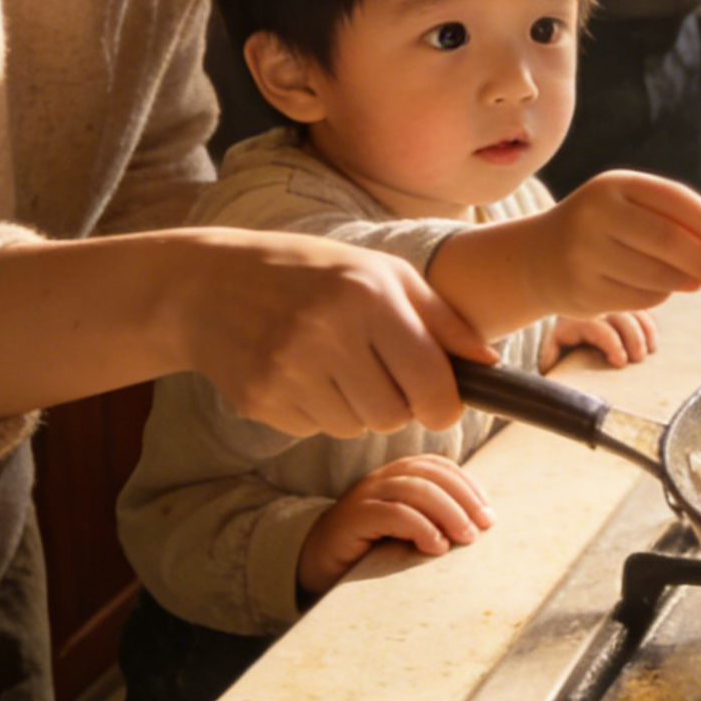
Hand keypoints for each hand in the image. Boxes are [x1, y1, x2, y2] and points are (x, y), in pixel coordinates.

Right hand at [174, 227, 497, 439]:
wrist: (210, 284)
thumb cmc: (313, 272)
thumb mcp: (382, 273)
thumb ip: (441, 319)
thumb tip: (491, 364)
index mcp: (369, 296)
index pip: (432, 383)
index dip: (445, 404)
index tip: (441, 401)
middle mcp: (329, 331)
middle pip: (394, 416)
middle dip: (397, 404)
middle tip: (378, 372)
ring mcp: (290, 368)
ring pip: (355, 428)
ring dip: (355, 407)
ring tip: (333, 364)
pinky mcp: (260, 398)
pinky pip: (315, 428)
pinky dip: (317, 410)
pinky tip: (298, 371)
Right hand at [296, 452, 492, 600]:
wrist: (320, 563)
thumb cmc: (372, 547)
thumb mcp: (410, 529)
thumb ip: (437, 518)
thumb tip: (479, 525)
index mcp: (400, 474)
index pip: (441, 467)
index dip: (469, 487)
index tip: (488, 515)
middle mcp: (384, 477)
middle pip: (432, 475)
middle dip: (464, 499)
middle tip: (482, 528)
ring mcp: (368, 494)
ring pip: (415, 490)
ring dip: (448, 512)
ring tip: (465, 538)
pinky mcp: (354, 517)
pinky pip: (393, 513)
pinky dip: (420, 527)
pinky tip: (435, 546)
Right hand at [531, 173, 700, 314]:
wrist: (538, 257)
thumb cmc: (603, 228)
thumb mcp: (628, 206)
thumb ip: (674, 218)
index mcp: (614, 185)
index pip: (675, 200)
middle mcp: (595, 214)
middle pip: (668, 240)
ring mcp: (585, 254)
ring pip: (658, 275)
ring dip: (685, 282)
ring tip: (692, 281)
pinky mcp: (583, 291)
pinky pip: (641, 299)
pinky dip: (660, 297)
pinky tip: (657, 288)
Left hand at [538, 307, 659, 371]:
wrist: (565, 307)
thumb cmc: (563, 334)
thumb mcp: (553, 342)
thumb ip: (551, 353)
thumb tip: (548, 365)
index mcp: (580, 318)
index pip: (601, 330)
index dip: (613, 346)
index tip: (621, 363)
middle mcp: (600, 307)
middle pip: (624, 319)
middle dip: (634, 340)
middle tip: (638, 359)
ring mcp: (616, 303)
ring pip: (637, 313)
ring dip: (646, 333)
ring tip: (649, 352)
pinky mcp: (628, 303)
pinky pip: (644, 310)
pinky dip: (650, 326)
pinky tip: (652, 343)